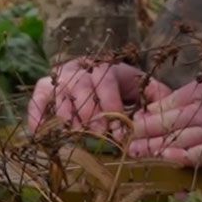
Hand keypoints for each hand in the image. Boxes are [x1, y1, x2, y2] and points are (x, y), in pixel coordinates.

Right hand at [26, 59, 171, 137]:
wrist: (97, 71)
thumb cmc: (124, 85)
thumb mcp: (143, 86)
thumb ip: (157, 96)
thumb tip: (165, 112)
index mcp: (104, 66)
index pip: (105, 81)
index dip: (111, 106)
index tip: (120, 131)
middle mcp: (79, 68)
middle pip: (80, 88)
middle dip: (90, 114)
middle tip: (99, 135)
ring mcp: (60, 77)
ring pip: (59, 94)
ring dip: (67, 117)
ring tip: (76, 135)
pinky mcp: (45, 87)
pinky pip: (37, 99)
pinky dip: (36, 115)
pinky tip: (40, 134)